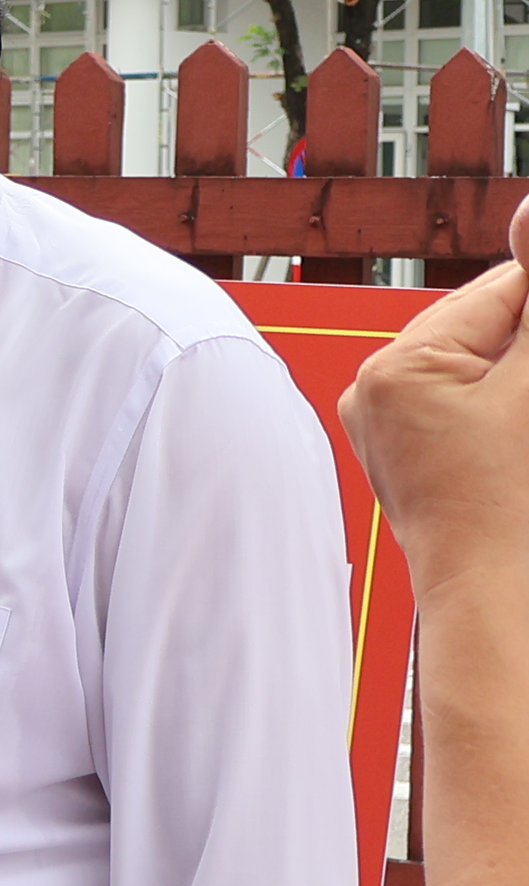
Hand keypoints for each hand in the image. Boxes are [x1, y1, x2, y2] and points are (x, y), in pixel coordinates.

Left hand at [343, 235, 528, 589]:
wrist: (491, 593)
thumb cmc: (515, 500)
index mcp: (397, 365)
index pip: (501, 292)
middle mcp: (372, 386)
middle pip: (486, 327)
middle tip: (526, 403)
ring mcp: (381, 421)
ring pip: (477, 364)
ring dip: (520, 372)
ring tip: (520, 422)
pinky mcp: (401, 450)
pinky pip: (460, 402)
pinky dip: (501, 403)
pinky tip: (519, 426)